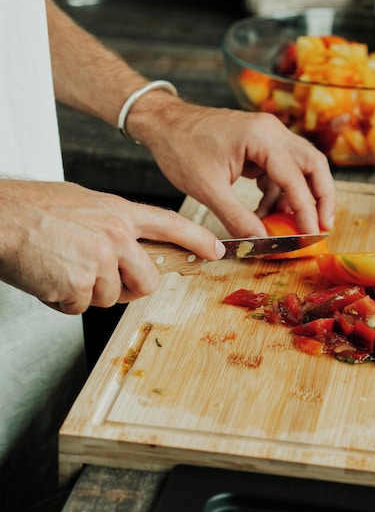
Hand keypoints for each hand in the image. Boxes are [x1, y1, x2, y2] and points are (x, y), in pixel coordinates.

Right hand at [0, 180, 223, 314]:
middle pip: (148, 281)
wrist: (0, 218)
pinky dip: (62, 300)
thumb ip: (111, 224)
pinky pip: (80, 307)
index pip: (170, 225)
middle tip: (101, 280)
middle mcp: (116, 236)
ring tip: (60, 267)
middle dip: (129, 289)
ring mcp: (100, 261)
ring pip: (110, 298)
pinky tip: (47, 276)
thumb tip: (127, 244)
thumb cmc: (32, 210)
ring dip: (85, 293)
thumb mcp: (83, 203)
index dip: (197, 239)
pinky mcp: (80, 284)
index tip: (216, 250)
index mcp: (118, 212)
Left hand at [132, 103, 336, 237]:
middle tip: (323, 227)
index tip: (312, 234)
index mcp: (261, 136)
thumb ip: (237, 217)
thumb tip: (260, 241)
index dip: (307, 208)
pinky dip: (280, 193)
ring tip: (291, 225)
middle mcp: (272, 131)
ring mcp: (268, 135)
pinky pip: (282, 170)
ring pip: (301, 167)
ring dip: (300, 197)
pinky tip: (267, 212)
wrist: (164, 124)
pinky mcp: (261, 144)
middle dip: (321, 198)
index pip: (295, 176)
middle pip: (313, 164)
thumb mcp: (207, 189)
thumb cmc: (181, 148)